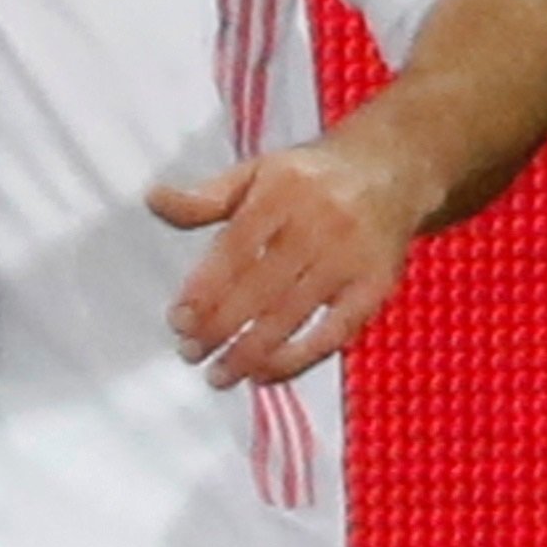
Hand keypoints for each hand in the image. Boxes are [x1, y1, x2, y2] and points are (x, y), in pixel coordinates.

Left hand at [151, 138, 431, 386]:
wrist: (392, 171)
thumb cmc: (309, 178)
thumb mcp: (256, 172)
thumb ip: (206, 196)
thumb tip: (154, 200)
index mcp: (281, 194)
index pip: (235, 249)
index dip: (205, 288)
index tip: (178, 320)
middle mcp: (318, 227)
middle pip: (262, 287)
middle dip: (221, 326)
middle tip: (189, 353)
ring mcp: (350, 260)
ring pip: (294, 314)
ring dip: (253, 351)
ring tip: (219, 375)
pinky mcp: (376, 287)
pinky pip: (336, 332)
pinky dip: (300, 358)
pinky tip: (266, 375)